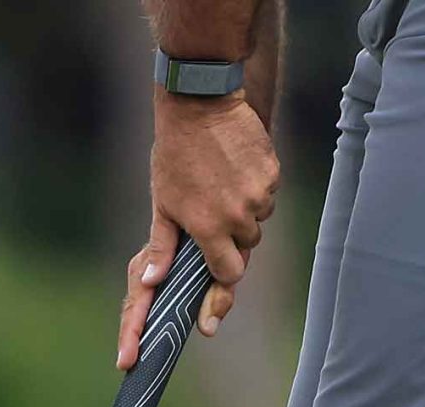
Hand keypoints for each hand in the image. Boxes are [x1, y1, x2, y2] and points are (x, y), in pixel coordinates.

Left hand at [118, 92, 279, 369]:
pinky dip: (254, 187)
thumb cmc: (174, 156)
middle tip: (212, 210)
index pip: (229, 273)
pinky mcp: (272, 173)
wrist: (200, 104)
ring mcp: (258, 195)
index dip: (223, 272)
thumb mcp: (162, 203)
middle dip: (232, 238)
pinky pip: (267, 193)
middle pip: (246, 247)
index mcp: (209, 228)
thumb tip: (152, 283)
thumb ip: (162, 246)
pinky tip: (235, 168)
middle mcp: (238, 216)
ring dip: (244, 211)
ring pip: (258, 219)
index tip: (217, 269)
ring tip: (221, 183)